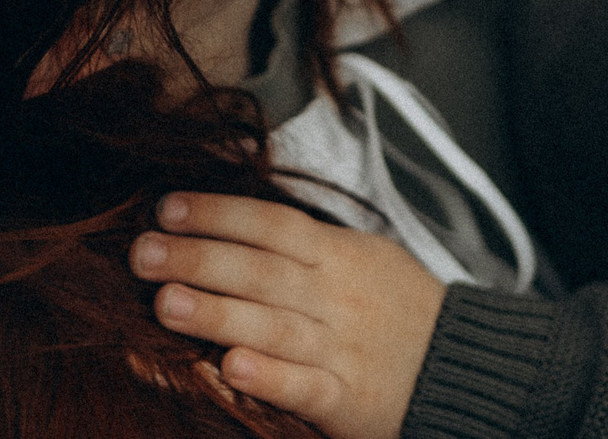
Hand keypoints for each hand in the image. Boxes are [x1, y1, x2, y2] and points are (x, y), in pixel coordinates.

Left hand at [132, 192, 445, 438]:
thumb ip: (305, 243)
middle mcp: (336, 297)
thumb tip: (230, 220)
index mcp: (338, 255)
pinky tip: (231, 368)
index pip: (271, 224)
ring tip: (165, 302)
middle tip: (141, 253)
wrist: (465, 365)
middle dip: (199, 259)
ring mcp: (341, 348)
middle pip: (262, 271)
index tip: (165, 208)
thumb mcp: (362, 256)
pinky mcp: (347, 399)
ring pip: (275, 326)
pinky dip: (271, 377)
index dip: (218, 213)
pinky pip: (305, 387)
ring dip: (219, 314)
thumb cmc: (401, 309)